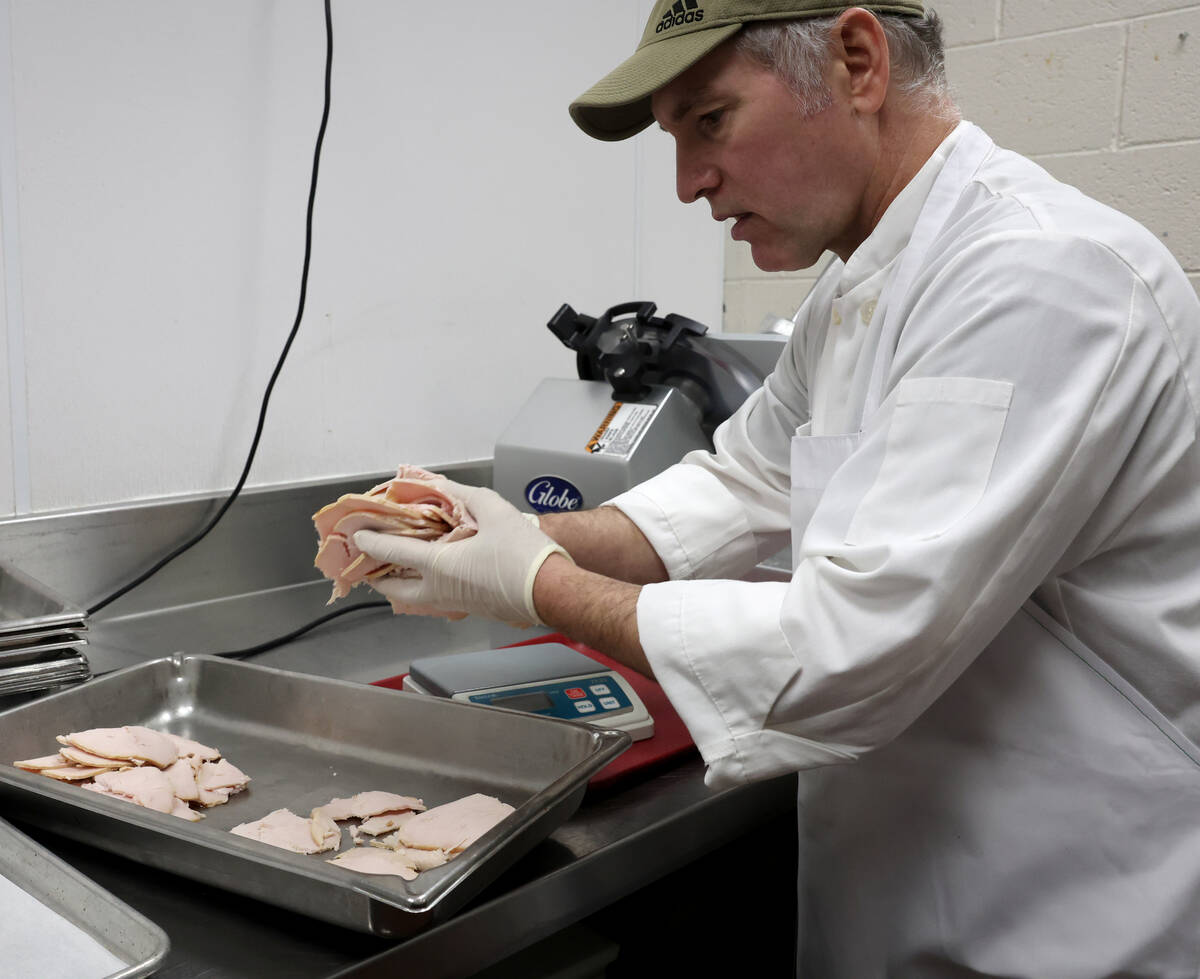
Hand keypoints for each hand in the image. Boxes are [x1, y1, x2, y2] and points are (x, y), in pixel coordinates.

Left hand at [353, 482, 571, 625]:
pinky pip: (436, 598)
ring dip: (400, 583)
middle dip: (376, 578)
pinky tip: (433, 571)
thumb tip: (443, 485)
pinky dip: (423, 586)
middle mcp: (440, 590)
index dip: (370, 542)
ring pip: (415, 598)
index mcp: (439, 566)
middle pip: (394, 590)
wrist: (551, 591)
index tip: (357, 535)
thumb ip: (465, 495)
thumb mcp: (495, 511)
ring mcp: (454, 603)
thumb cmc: (523, 555)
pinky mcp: (471, 609)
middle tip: (370, 562)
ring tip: (397, 566)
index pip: (392, 553)